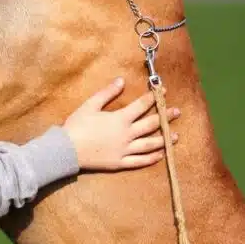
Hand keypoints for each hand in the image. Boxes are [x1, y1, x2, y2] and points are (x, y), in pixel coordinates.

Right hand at [62, 77, 179, 171]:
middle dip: (165, 117)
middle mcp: (126, 135)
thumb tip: (122, 81)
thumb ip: (107, 93)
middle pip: (151, 124)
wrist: (67, 150)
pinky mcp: (120, 163)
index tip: (163, 91)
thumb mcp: (90, 105)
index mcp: (120, 119)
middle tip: (177, 112)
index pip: (141, 106)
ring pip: (149, 144)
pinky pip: (140, 161)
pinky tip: (161, 154)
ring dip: (164, 139)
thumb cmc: (77, 125)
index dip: (153, 98)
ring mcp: (125, 150)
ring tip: (176, 136)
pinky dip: (152, 158)